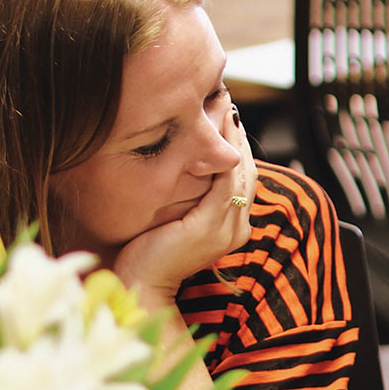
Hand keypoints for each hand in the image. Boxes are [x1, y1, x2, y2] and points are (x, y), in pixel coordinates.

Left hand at [113, 107, 255, 306]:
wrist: (141, 285)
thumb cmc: (149, 255)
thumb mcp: (176, 220)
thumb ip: (190, 199)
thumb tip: (187, 168)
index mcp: (234, 228)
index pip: (243, 179)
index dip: (238, 147)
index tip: (227, 119)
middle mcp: (238, 228)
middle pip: (248, 171)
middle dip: (238, 136)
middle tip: (228, 104)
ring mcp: (228, 229)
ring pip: (240, 172)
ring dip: (234, 138)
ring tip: (225, 109)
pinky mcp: (211, 226)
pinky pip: (226, 182)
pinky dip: (224, 154)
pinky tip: (217, 131)